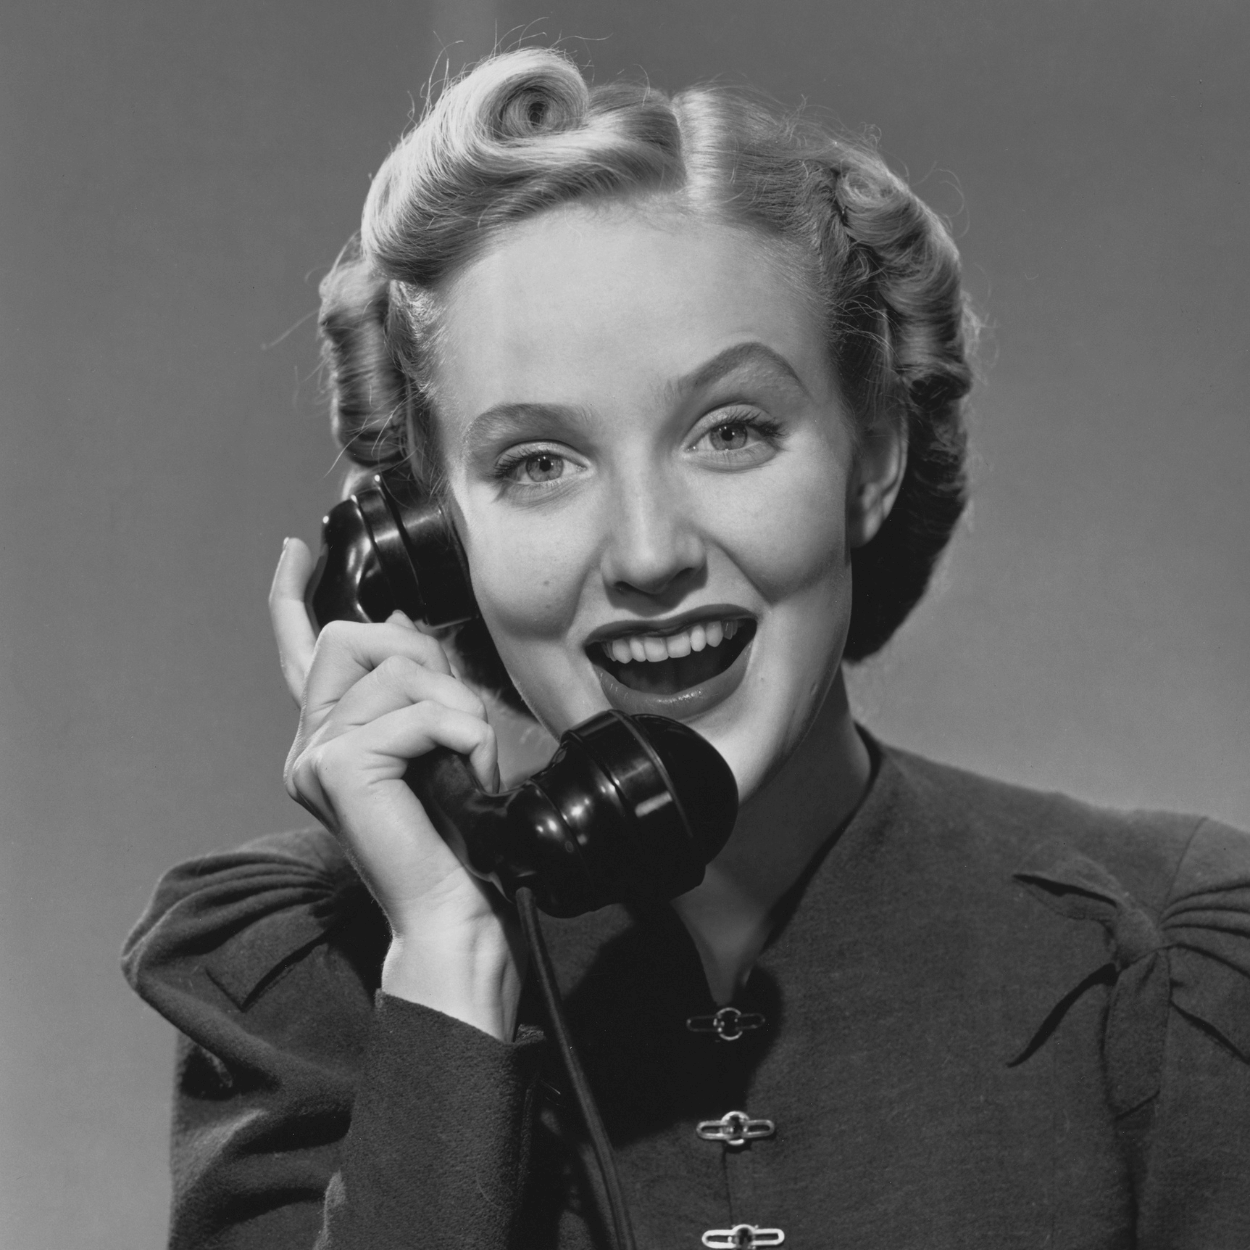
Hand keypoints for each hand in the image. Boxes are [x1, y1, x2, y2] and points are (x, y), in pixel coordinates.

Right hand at [269, 538, 524, 1038]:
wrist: (452, 906)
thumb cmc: (452, 831)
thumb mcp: (435, 740)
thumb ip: (408, 686)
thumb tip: (393, 623)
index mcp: (325, 736)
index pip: (296, 650)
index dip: (292, 595)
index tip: (294, 550)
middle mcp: (307, 744)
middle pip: (349, 636)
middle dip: (418, 656)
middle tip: (456, 712)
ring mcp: (314, 756)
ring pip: (392, 670)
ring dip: (454, 704)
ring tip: (470, 754)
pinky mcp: (336, 768)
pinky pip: (414, 712)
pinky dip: (459, 731)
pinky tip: (469, 767)